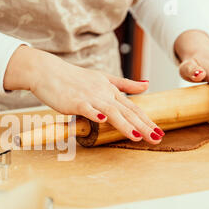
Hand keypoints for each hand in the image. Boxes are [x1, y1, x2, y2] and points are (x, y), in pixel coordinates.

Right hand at [4, 45, 164, 143]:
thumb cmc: (73, 77)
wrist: (48, 71)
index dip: (147, 120)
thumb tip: (147, 84)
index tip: (160, 132)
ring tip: (138, 137)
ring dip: (125, 124)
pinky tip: (103, 120)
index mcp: (110, 90)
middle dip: (143, 126)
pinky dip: (95, 114)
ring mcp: (89, 97)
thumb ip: (125, 84)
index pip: (133, 107)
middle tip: (158, 137)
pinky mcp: (74, 101)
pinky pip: (86, 108)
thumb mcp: (102, 78)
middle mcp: (103, 93)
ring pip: (111, 112)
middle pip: (126, 111)